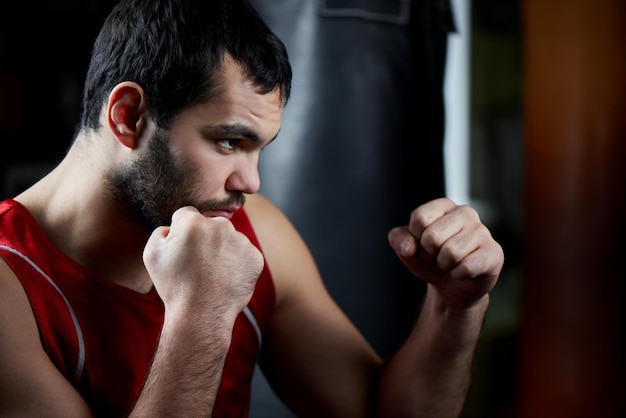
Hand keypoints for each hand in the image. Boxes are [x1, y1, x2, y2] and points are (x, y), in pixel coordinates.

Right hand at [143, 206, 263, 320]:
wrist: (201, 315)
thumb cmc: (174, 286)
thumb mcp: (151, 255)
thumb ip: (161, 231)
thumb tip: (173, 226)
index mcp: (193, 222)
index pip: (187, 215)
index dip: (182, 233)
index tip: (183, 250)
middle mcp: (220, 226)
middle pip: (211, 225)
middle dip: (205, 239)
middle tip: (198, 265)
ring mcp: (241, 241)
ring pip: (230, 239)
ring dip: (223, 251)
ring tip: (212, 274)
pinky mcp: (255, 257)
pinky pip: (244, 255)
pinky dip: (238, 264)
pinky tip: (226, 279)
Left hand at [388, 198, 503, 307]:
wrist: (452, 286)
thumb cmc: (430, 261)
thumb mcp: (408, 249)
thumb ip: (398, 240)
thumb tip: (408, 247)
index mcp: (444, 206)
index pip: (419, 219)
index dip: (416, 240)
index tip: (423, 245)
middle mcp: (466, 212)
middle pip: (433, 236)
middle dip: (429, 254)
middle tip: (437, 257)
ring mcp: (483, 231)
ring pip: (450, 253)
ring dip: (444, 265)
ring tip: (450, 263)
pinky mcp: (494, 252)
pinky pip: (467, 267)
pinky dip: (458, 274)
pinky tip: (463, 271)